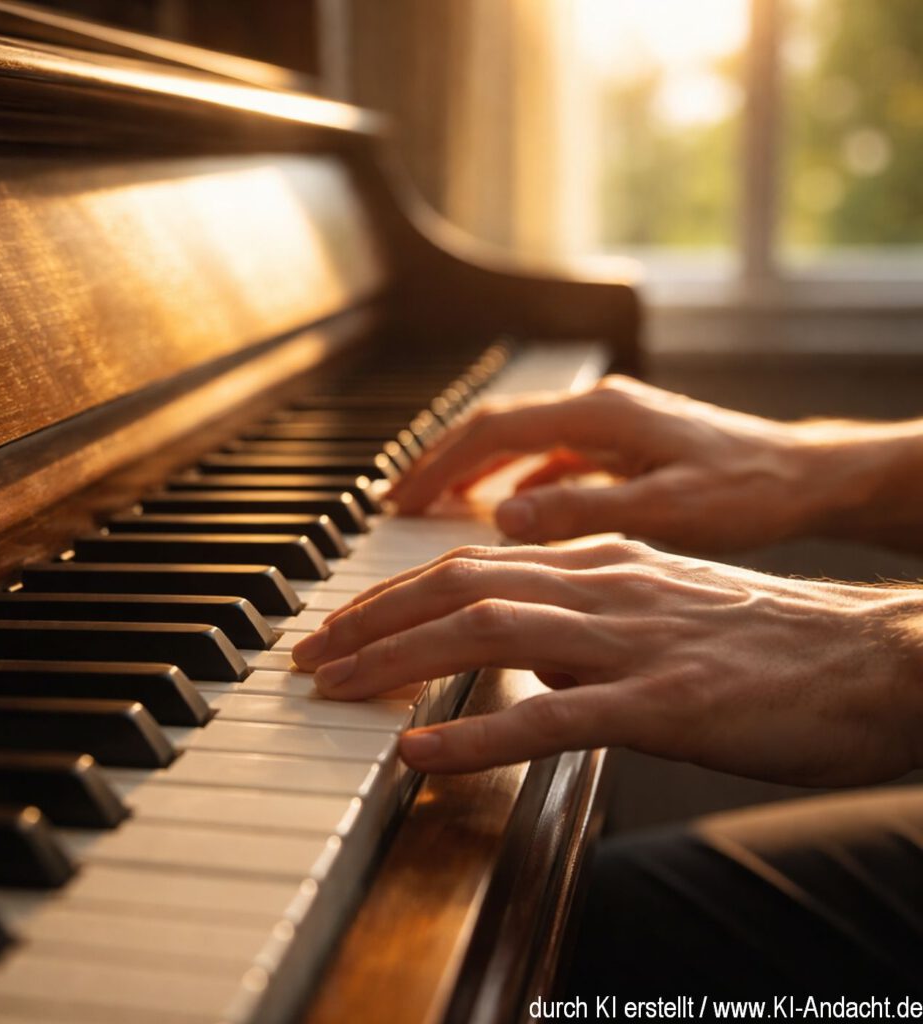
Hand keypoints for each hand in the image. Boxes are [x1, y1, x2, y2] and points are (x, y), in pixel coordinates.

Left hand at [292, 540, 922, 783]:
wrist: (876, 656)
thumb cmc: (771, 640)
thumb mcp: (662, 609)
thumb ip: (589, 620)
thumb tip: (527, 654)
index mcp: (602, 563)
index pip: (471, 566)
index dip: (394, 595)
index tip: (341, 626)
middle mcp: (605, 586)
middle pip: (458, 587)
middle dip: (370, 620)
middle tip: (309, 655)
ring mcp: (633, 642)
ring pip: (489, 632)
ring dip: (397, 661)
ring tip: (333, 689)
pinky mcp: (668, 705)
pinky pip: (554, 717)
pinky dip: (478, 733)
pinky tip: (420, 753)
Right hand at [389, 375, 903, 552]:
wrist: (807, 478)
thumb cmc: (749, 492)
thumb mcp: (666, 510)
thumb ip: (582, 511)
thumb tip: (503, 518)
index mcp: (599, 415)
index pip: (493, 431)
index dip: (438, 465)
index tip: (400, 498)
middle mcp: (597, 409)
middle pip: (495, 428)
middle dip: (442, 463)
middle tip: (399, 501)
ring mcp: (608, 426)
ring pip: (520, 441)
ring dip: (473, 471)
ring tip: (434, 505)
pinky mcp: (621, 446)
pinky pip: (548, 457)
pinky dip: (514, 482)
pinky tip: (507, 512)